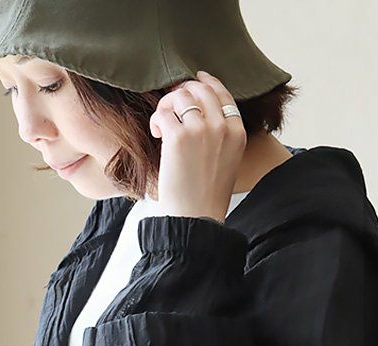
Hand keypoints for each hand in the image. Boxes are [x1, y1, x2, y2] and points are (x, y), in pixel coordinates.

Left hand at [149, 70, 246, 222]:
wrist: (195, 216)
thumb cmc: (205, 194)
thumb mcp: (226, 161)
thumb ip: (221, 136)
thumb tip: (198, 114)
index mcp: (237, 132)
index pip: (222, 94)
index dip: (205, 83)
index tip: (193, 80)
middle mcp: (221, 126)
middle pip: (200, 89)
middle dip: (181, 93)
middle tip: (169, 107)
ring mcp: (200, 129)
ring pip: (180, 96)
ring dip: (166, 106)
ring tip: (162, 126)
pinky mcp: (178, 137)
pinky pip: (163, 113)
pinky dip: (156, 120)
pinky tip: (157, 135)